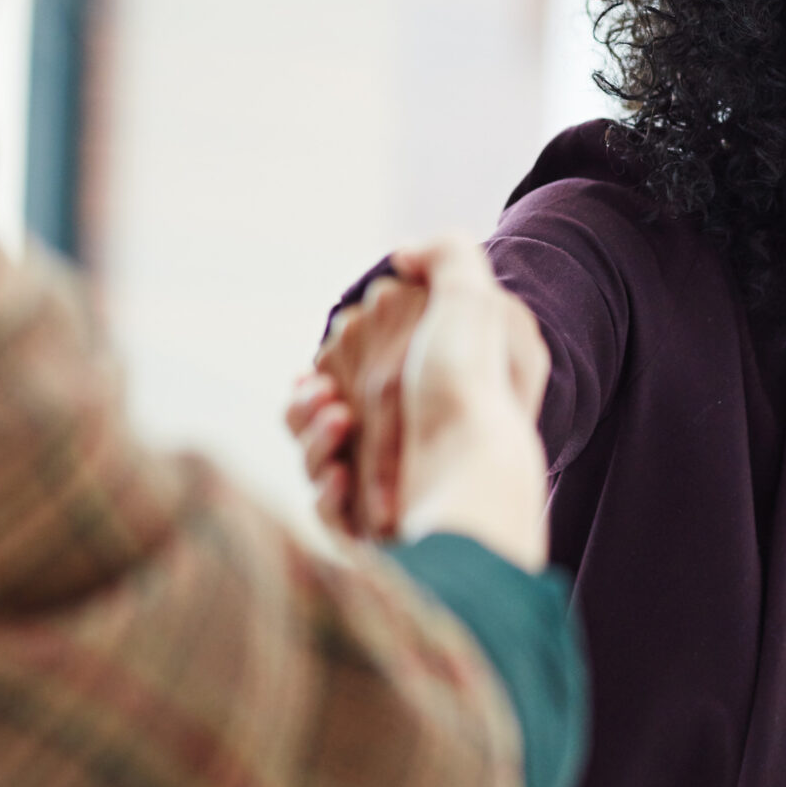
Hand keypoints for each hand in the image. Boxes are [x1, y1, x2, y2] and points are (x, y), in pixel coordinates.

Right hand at [288, 239, 550, 568]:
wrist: (473, 481)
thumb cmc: (471, 388)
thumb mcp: (474, 300)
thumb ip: (446, 256)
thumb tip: (403, 256)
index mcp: (430, 388)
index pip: (361, 366)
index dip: (339, 356)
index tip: (335, 350)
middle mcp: (412, 438)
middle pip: (326, 410)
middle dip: (312, 399)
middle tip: (326, 396)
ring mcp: (392, 486)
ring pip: (317, 456)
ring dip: (311, 436)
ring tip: (338, 423)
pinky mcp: (374, 530)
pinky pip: (327, 507)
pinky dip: (325, 489)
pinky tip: (340, 474)